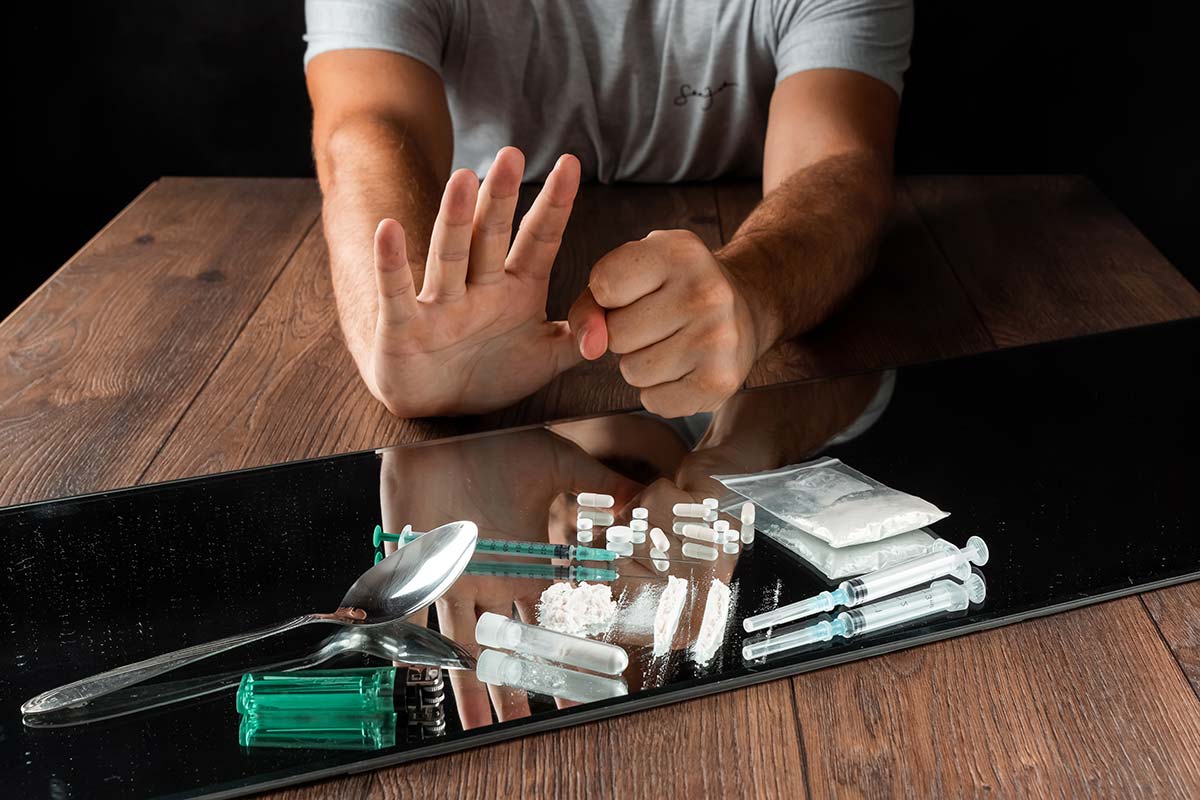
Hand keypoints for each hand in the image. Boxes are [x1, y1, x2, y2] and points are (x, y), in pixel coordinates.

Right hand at [368, 148, 581, 415]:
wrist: (438, 407)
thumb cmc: (492, 373)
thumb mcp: (545, 360)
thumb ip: (579, 340)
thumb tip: (613, 327)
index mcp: (517, 288)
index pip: (539, 240)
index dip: (555, 204)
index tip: (570, 164)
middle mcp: (479, 287)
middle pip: (491, 236)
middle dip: (502, 197)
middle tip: (512, 153)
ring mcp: (441, 304)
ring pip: (450, 255)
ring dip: (455, 219)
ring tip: (463, 179)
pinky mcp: (405, 326)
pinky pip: (398, 293)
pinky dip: (392, 265)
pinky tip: (389, 229)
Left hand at [568, 230, 765, 417]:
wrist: (745, 309)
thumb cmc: (675, 290)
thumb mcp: (634, 272)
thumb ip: (592, 302)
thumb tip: (588, 347)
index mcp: (679, 252)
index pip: (604, 285)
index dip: (607, 297)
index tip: (634, 291)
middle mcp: (705, 292)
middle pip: (616, 335)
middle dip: (625, 335)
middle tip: (658, 321)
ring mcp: (716, 339)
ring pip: (633, 371)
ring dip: (643, 364)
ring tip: (673, 343)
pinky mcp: (719, 381)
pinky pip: (655, 402)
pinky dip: (661, 392)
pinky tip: (684, 368)